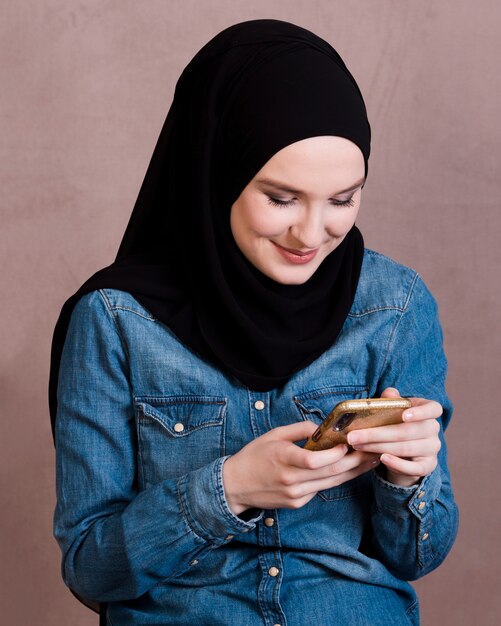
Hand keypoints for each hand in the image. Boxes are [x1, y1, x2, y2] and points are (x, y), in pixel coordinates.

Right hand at [222, 421, 378, 514]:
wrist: (235, 486)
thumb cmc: (254, 456)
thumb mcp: (273, 435)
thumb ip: (299, 429)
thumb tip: (323, 428)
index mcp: (283, 459)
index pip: (313, 460)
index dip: (334, 454)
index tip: (349, 443)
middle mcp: (291, 479)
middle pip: (330, 473)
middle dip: (355, 462)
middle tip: (373, 451)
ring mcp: (295, 495)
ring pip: (331, 483)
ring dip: (353, 472)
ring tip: (370, 461)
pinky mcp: (298, 503)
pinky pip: (321, 489)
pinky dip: (336, 479)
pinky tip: (349, 470)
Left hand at [346, 387, 441, 486]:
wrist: (405, 454)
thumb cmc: (397, 425)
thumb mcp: (394, 412)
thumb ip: (392, 402)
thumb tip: (389, 393)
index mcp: (428, 412)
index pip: (433, 409)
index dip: (421, 412)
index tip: (405, 415)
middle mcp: (433, 429)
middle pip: (408, 431)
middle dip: (377, 433)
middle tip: (354, 435)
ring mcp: (432, 449)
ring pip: (405, 448)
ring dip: (378, 447)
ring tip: (358, 445)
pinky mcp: (427, 466)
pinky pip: (413, 468)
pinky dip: (397, 464)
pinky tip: (381, 459)